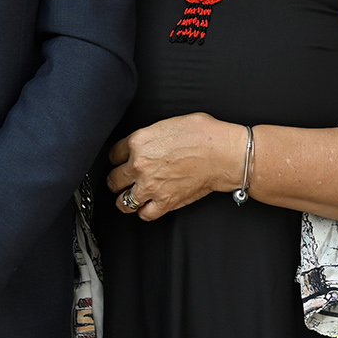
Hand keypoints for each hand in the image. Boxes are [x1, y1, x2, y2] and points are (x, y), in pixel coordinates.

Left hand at [108, 113, 241, 220]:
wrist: (224, 153)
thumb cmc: (204, 134)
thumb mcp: (170, 123)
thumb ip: (151, 135)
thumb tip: (147, 141)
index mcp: (139, 142)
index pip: (113, 154)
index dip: (118, 158)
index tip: (121, 161)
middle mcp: (139, 165)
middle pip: (113, 179)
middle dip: (118, 179)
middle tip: (123, 179)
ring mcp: (150, 186)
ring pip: (123, 201)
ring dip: (125, 199)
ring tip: (130, 196)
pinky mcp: (165, 202)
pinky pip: (144, 214)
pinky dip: (145, 211)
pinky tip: (148, 205)